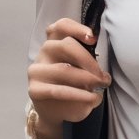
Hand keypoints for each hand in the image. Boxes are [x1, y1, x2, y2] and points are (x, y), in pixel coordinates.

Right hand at [27, 18, 110, 138]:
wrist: (57, 112)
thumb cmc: (73, 86)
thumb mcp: (83, 71)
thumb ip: (88, 63)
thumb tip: (103, 71)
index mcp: (55, 43)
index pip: (60, 27)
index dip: (76, 28)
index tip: (93, 37)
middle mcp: (44, 53)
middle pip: (65, 45)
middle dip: (88, 59)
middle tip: (103, 74)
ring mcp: (37, 71)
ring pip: (63, 69)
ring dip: (87, 78)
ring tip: (100, 86)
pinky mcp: (35, 90)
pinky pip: (59, 90)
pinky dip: (79, 94)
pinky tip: (92, 98)